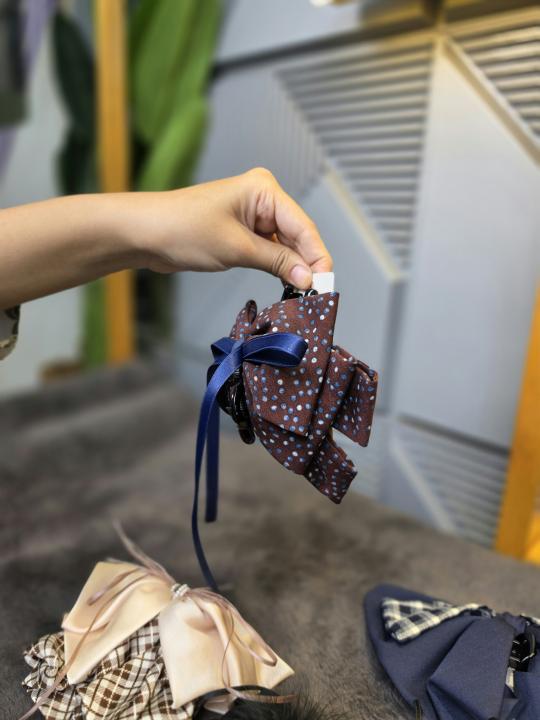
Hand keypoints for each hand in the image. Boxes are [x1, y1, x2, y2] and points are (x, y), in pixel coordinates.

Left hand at [129, 167, 332, 288]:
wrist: (146, 233)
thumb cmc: (184, 229)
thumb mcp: (237, 248)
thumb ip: (277, 262)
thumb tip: (307, 278)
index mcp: (264, 189)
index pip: (303, 226)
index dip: (317, 256)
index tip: (325, 284)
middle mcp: (263, 198)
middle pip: (298, 235)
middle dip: (306, 263)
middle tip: (316, 294)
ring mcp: (253, 214)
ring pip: (285, 244)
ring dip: (292, 267)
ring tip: (302, 293)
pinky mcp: (243, 231)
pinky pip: (270, 249)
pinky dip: (277, 266)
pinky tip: (285, 284)